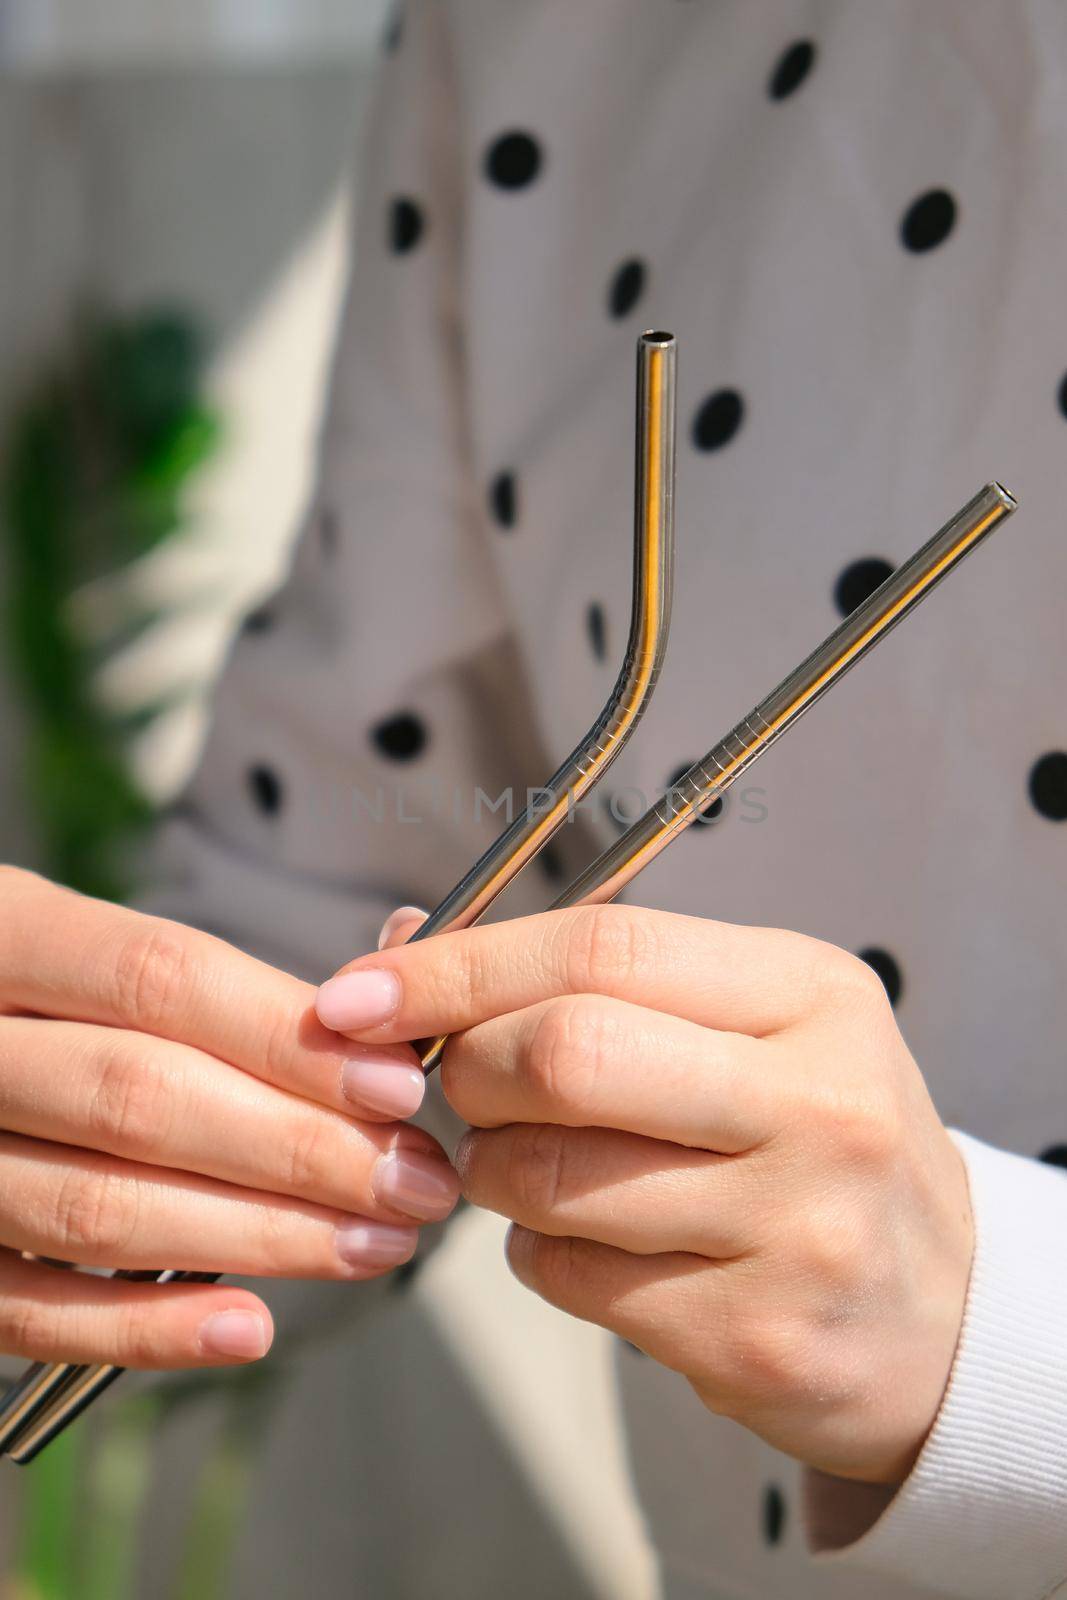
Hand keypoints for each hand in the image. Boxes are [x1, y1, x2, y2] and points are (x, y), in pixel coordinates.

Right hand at [0, 870, 456, 1370]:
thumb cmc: (37, 1006)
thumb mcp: (84, 949)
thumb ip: (214, 983)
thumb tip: (389, 1017)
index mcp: (7, 934)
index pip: (162, 979)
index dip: (287, 1037)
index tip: (399, 1088)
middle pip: (141, 1098)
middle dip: (300, 1149)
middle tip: (413, 1183)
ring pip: (96, 1210)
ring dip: (256, 1238)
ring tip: (372, 1246)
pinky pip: (30, 1313)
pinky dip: (144, 1329)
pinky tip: (248, 1326)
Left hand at [316, 904, 972, 1482]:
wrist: (939, 1310)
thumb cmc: (810, 1134)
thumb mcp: (752, 1021)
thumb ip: (595, 975)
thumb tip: (405, 937)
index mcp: (810, 993)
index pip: (601, 950)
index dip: (459, 968)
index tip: (358, 992)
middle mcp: (818, 1103)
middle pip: (568, 1059)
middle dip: (470, 1072)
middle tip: (463, 1087)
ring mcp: (794, 1228)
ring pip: (548, 1181)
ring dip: (493, 1172)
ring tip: (534, 1164)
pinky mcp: (755, 1338)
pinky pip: (568, 1278)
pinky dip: (539, 1252)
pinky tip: (594, 1239)